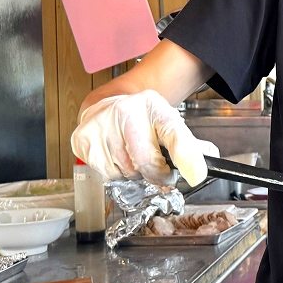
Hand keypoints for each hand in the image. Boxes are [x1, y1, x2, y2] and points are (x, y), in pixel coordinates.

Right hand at [71, 90, 218, 185]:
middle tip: (159, 172)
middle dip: (157, 174)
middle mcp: (126, 110)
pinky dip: (116, 172)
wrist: (108, 106)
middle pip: (147, 161)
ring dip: (134, 173)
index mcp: (154, 106)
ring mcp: (102, 123)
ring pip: (127, 171)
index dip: (186, 156)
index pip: (173, 133)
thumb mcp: (168, 124)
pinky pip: (107, 174)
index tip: (196, 176)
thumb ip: (186, 146)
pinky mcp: (84, 138)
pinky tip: (116, 156)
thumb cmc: (142, 119)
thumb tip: (199, 170)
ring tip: (132, 155)